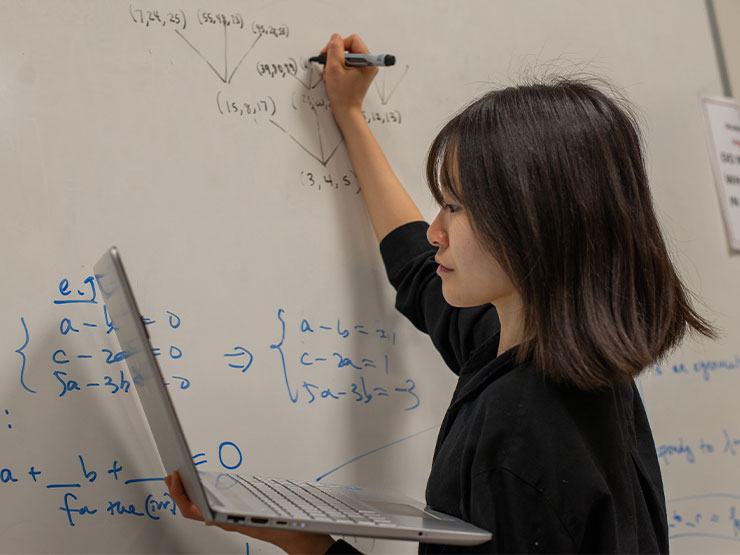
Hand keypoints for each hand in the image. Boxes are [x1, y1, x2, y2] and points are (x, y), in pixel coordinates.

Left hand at [165, 472, 334, 553]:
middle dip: (179, 490)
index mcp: (225, 521)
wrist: (300, 534)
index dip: (180, 494)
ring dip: (189, 492)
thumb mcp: (256, 524)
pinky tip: (203, 487)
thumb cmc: (282, 528)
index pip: (193, 510)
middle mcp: (225, 519)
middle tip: (171, 474)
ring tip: (181, 478)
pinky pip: (214, 504)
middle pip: (193, 506)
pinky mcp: (238, 514)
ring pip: (201, 505)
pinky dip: (204, 494)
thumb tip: (207, 521)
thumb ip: (231, 522)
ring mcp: (230, 517)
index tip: (175, 477)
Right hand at [319, 34, 377, 123]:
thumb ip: (334, 49)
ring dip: (334, 63)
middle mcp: (369, 63)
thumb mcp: (334, 68)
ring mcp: (364, 69)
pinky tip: (333, 77)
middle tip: (327, 66)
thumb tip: (335, 37)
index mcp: (367, 61)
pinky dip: (338, 68)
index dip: (338, 45)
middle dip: (335, 56)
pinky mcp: (359, 73)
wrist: (346, 111)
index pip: (352, 40)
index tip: (327, 54)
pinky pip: (347, 63)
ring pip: (346, 56)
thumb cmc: (342, 94)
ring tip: (330, 75)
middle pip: (349, 47)